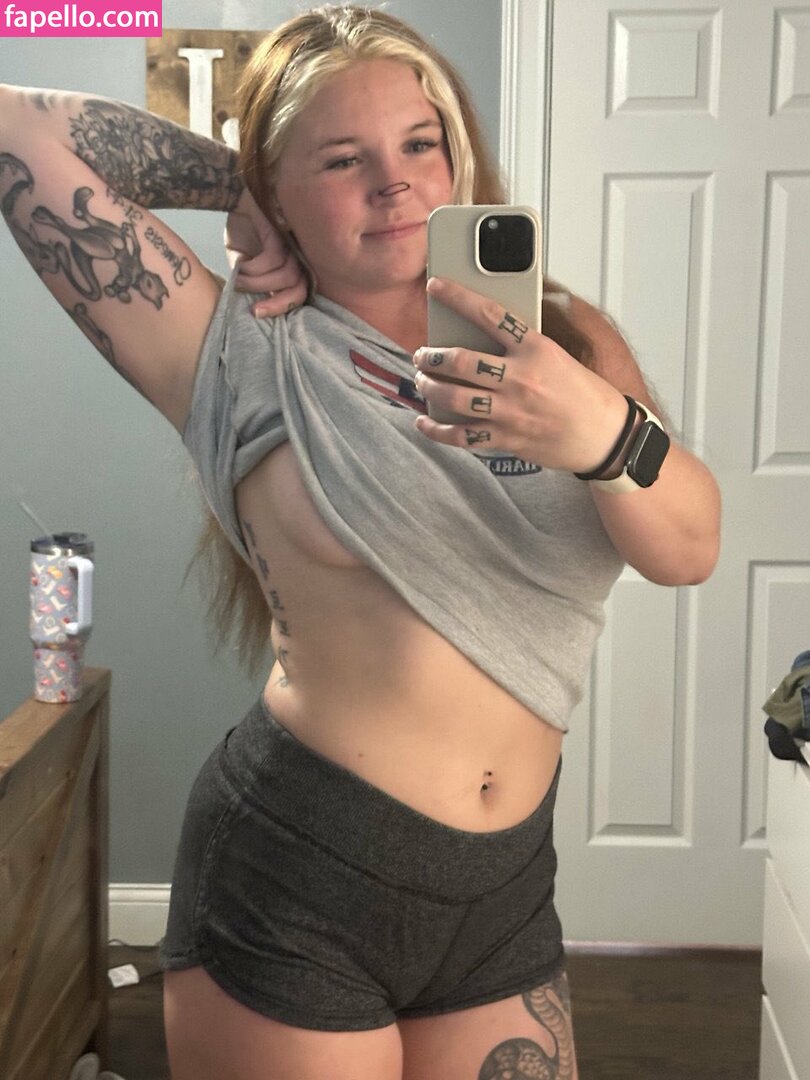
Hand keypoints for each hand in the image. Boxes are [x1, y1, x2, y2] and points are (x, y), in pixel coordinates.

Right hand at [224, 187, 306, 315]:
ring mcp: (292, 243)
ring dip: (258, 284)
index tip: (256, 312)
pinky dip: (254, 268)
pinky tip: (240, 266)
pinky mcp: (282, 231)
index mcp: (292, 267)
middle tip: (254, 311)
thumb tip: (251, 306)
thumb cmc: (243, 232)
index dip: (281, 307)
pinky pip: (274, 258)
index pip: (298, 294)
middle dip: (276, 304)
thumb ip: (253, 281)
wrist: (236, 199)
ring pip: (286, 276)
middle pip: (299, 290)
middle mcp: (298, 257)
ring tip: (239, 280)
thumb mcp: (245, 262)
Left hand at [413, 277, 628, 471]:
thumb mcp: (558, 356)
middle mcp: (519, 378)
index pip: (489, 314)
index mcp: (535, 349)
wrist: (605, 435)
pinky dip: (436, 430)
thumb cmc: (584, 393)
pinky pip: (461, 435)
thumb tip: (487, 331)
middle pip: (460, 360)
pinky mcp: (506, 439)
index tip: (436, 287)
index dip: (457, 297)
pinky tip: (424, 422)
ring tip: (422, 381)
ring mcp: (510, 411)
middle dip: (431, 356)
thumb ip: (523, 346)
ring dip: (429, 387)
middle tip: (422, 354)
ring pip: (454, 397)